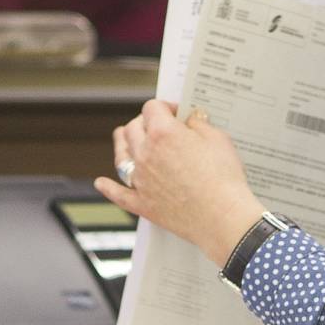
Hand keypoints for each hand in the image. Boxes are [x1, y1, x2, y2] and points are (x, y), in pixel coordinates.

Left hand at [94, 100, 266, 267]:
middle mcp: (145, 154)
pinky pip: (119, 194)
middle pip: (133, 128)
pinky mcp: (142, 204)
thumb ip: (199, 124)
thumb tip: (190, 120)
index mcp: (163, 133)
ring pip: (121, 156)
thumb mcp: (218, 139)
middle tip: (158, 125)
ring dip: (122, 144)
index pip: (153, 108)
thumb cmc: (223, 178)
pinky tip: (101, 183)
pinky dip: (108, 187)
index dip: (165, 107)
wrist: (222, 217)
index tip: (177, 113)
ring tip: (124, 137)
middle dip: (145, 122)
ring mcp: (141, 180)